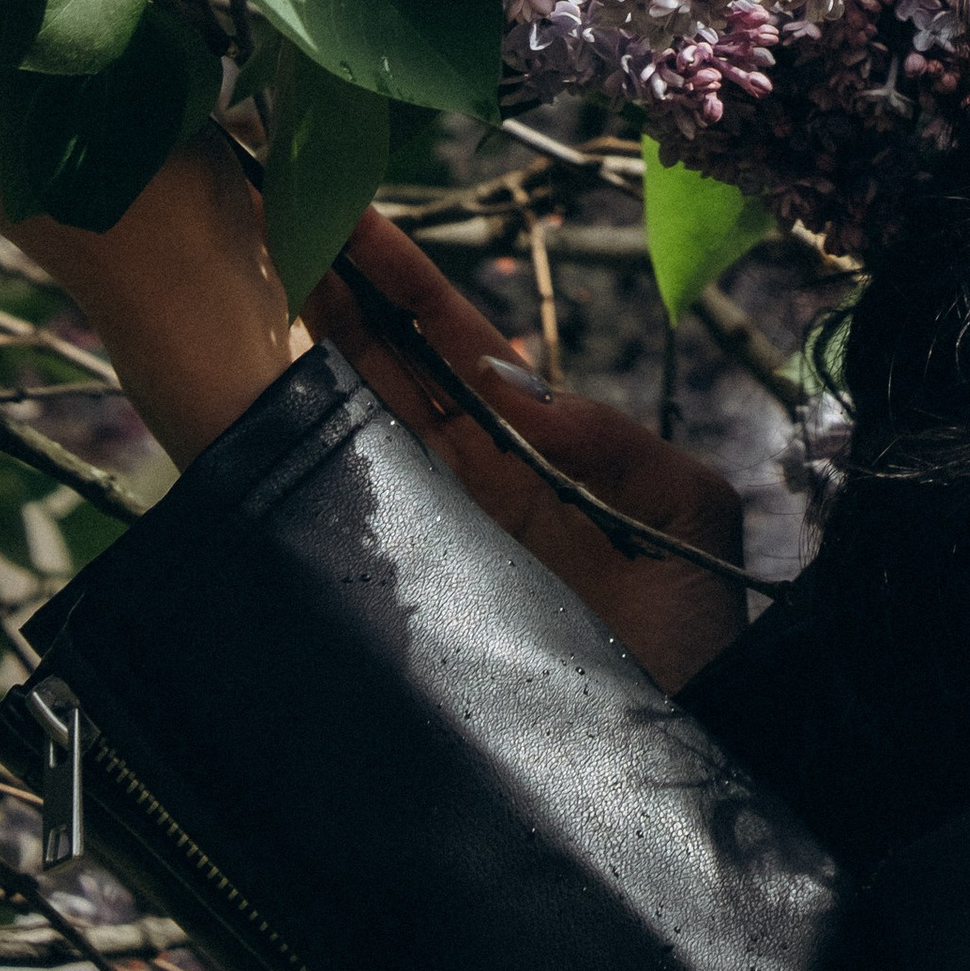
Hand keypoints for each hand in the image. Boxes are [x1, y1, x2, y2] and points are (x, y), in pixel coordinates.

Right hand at [309, 210, 746, 692]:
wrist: (695, 761)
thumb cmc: (702, 644)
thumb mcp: (688, 515)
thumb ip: (615, 443)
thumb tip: (512, 381)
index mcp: (538, 455)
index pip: (459, 348)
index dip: (406, 283)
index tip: (351, 215)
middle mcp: (476, 488)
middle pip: (392, 370)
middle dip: (338, 294)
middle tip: (281, 210)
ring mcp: (442, 539)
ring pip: (364, 425)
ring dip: (316, 349)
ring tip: (267, 271)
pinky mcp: (421, 600)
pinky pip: (364, 515)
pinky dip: (318, 456)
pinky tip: (278, 404)